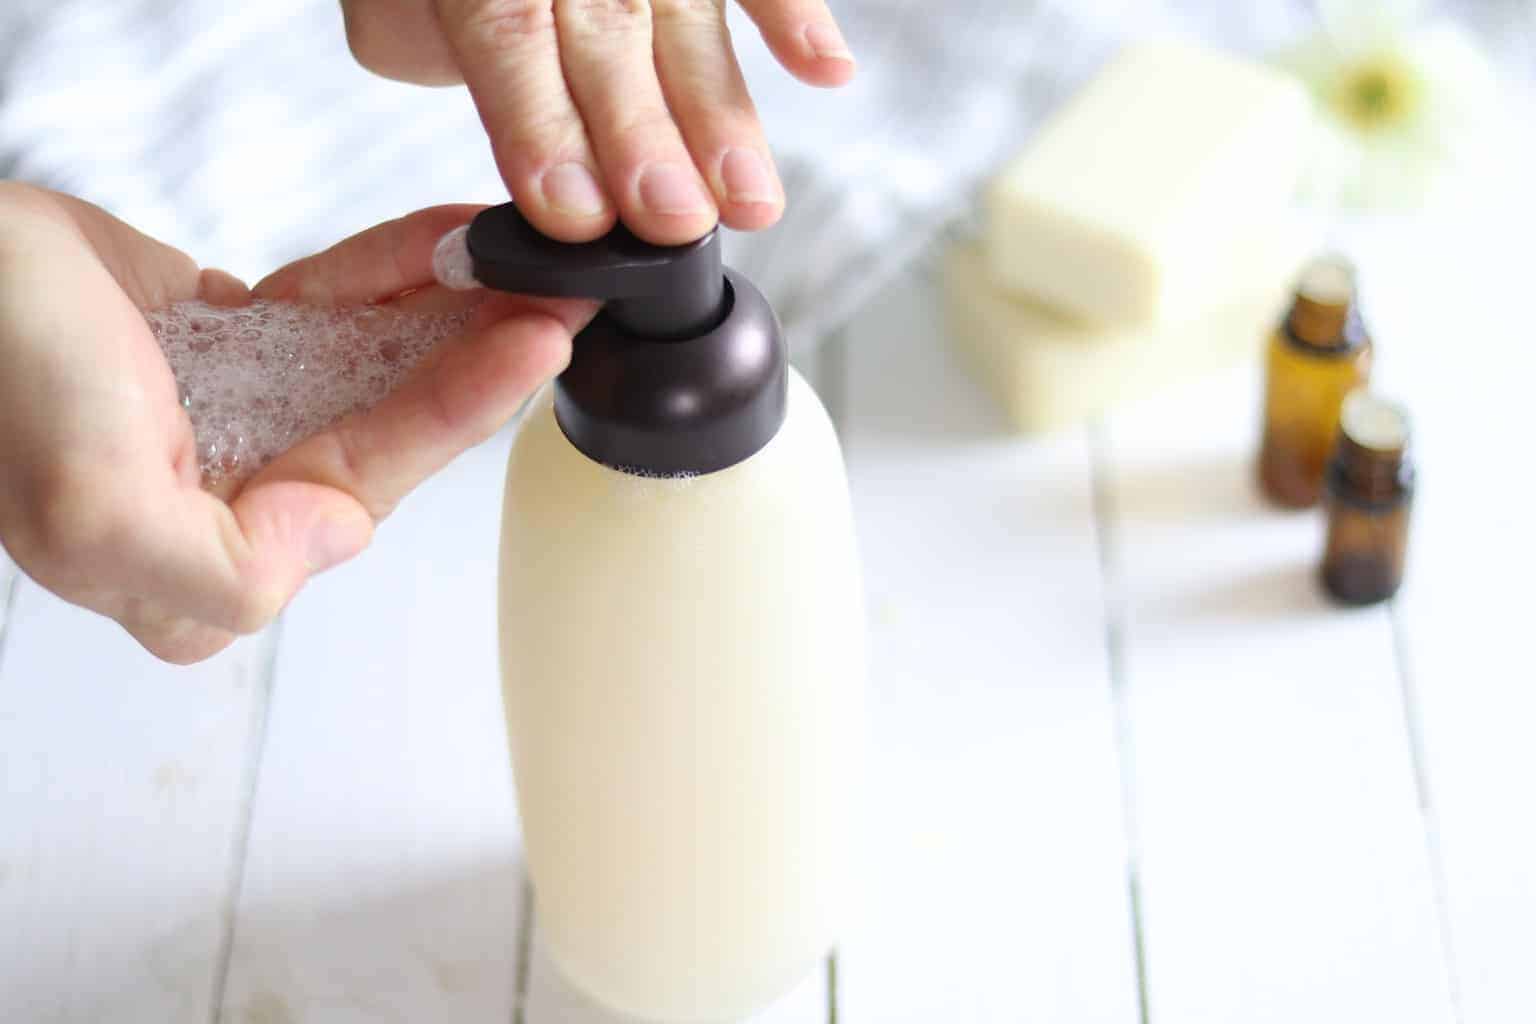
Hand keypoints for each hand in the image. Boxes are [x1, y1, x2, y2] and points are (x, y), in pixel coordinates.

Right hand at [0, 184, 591, 663]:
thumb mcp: (96, 514)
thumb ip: (224, 574)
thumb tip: (330, 540)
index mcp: (206, 564)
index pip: (366, 484)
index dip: (458, 413)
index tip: (533, 345)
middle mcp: (232, 499)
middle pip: (386, 424)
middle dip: (475, 360)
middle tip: (555, 298)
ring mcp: (236, 416)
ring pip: (370, 364)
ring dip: (445, 312)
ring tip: (521, 265)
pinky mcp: (230, 346)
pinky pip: (327, 310)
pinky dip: (382, 275)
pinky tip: (442, 247)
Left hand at [339, 0, 855, 244]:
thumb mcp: (392, 2)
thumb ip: (420, 45)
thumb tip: (515, 149)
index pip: (507, 30)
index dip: (541, 122)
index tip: (575, 213)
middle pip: (607, 30)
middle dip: (643, 132)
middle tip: (672, 218)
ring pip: (685, 17)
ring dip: (722, 112)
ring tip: (749, 200)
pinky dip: (794, 16)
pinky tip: (826, 72)